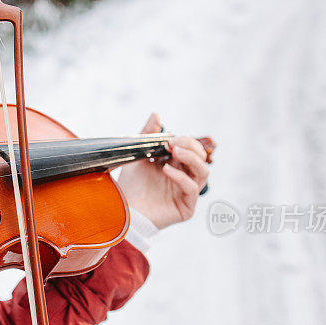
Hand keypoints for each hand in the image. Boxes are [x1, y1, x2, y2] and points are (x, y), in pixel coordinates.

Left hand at [117, 113, 209, 229]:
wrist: (121, 209)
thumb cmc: (130, 185)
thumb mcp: (139, 155)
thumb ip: (147, 135)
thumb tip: (156, 115)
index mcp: (177, 166)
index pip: (192, 149)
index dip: (185, 141)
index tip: (168, 139)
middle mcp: (185, 179)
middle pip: (201, 158)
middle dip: (189, 146)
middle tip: (172, 144)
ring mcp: (186, 193)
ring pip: (203, 172)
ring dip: (191, 158)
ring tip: (175, 152)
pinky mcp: (186, 208)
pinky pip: (192, 189)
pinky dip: (181, 177)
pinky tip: (166, 171)